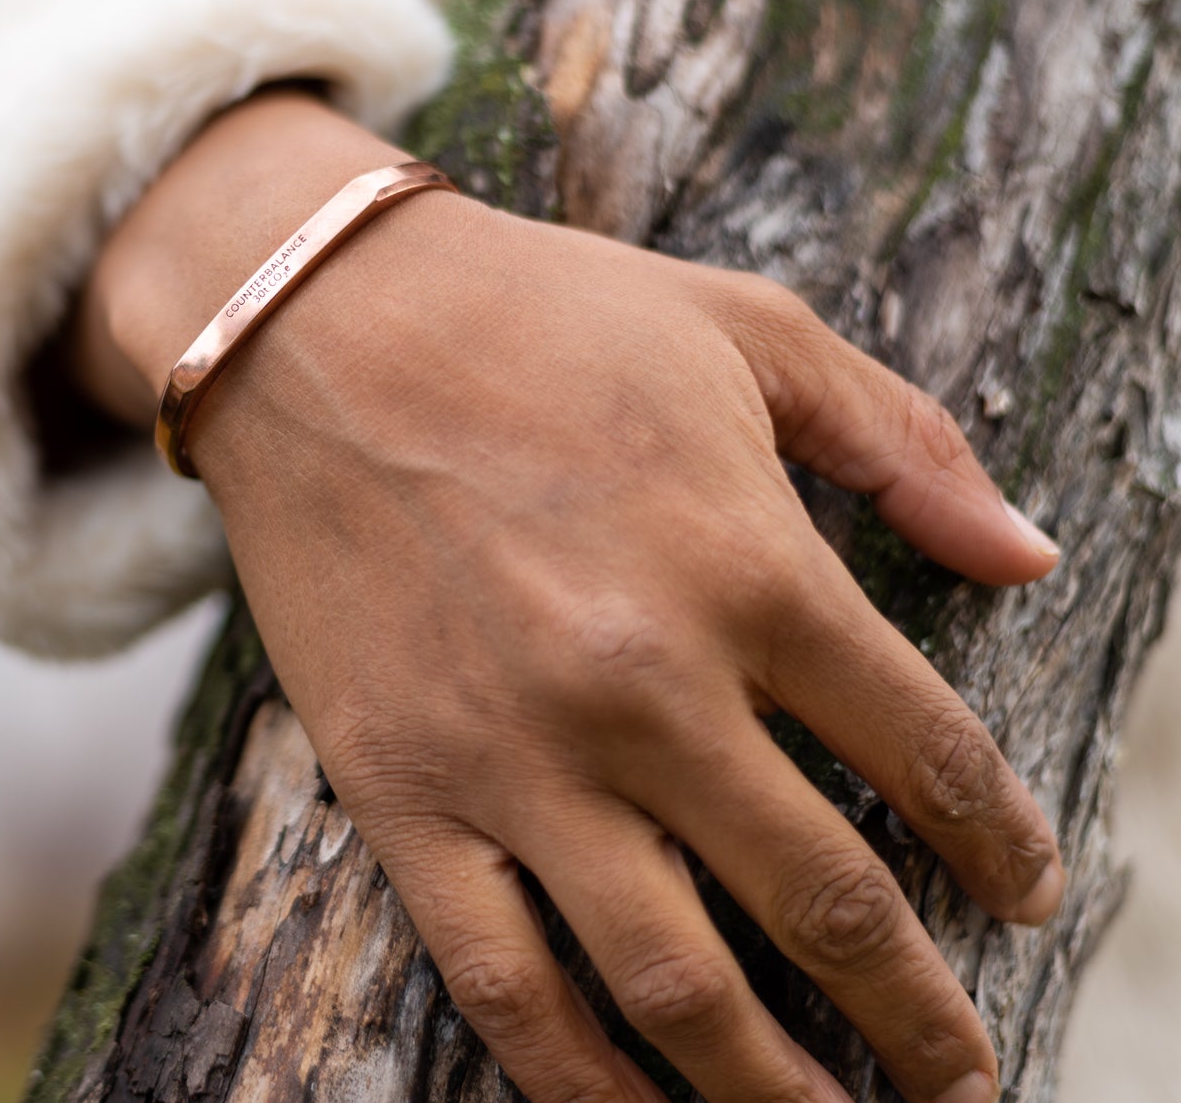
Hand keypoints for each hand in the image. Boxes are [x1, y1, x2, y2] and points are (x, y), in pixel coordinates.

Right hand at [70, 89, 1061, 1102]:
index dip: (1001, 849)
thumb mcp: (747, 330)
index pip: (930, 756)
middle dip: (918, 1014)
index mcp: (752, 567)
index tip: (1026, 900)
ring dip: (778, 1089)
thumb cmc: (537, 315)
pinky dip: (579, 1079)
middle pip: (827, 902)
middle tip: (962, 1074)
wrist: (307, 324)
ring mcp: (517, 757)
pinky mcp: (402, 794)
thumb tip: (1033, 554)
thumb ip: (905, 442)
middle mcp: (648, 687)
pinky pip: (502, 979)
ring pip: (679, 983)